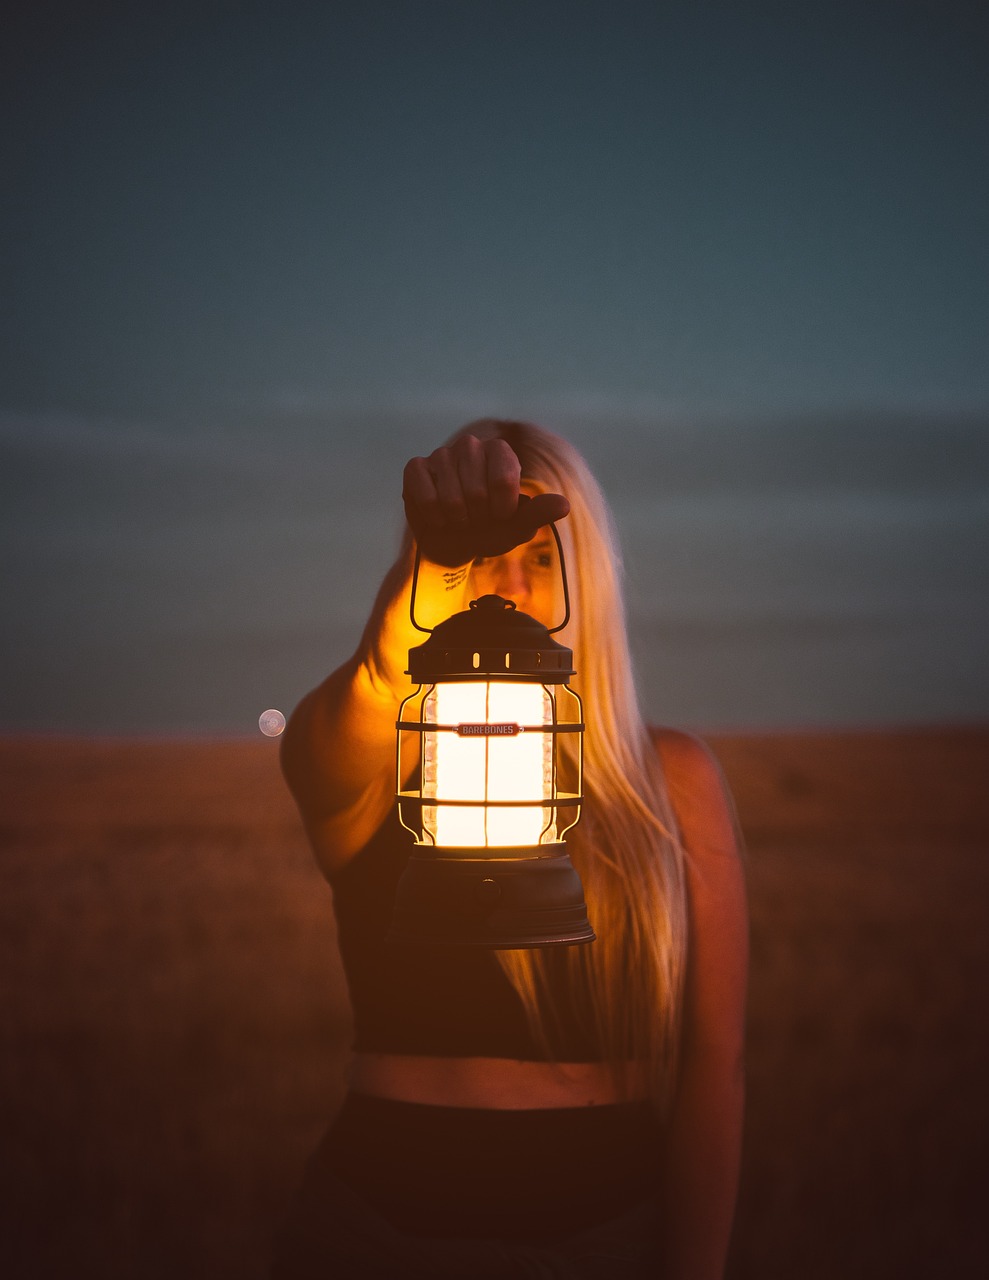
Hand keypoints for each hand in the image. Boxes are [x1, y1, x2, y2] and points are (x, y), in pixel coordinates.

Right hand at [402, 434, 569, 566]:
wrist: (453, 544)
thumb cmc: (489, 530)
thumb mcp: (517, 527)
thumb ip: (538, 514)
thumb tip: (564, 506)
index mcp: (500, 452)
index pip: (503, 480)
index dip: (501, 510)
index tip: (499, 517)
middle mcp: (471, 446)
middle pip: (476, 491)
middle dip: (477, 518)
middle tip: (475, 520)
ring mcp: (441, 454)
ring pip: (451, 498)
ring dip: (456, 521)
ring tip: (458, 520)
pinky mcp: (415, 468)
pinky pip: (426, 497)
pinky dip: (434, 518)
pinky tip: (438, 518)